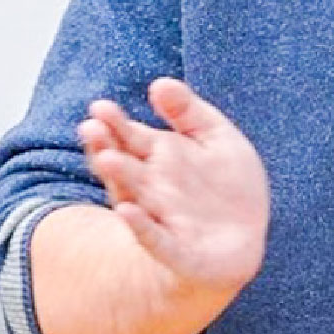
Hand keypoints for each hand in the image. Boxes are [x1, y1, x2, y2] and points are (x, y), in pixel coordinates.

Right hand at [79, 78, 270, 300]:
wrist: (242, 242)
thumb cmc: (224, 186)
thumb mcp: (216, 139)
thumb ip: (188, 111)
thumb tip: (159, 83)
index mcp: (159, 156)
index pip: (130, 137)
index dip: (114, 123)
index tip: (100, 107)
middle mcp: (151, 186)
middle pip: (124, 164)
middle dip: (107, 147)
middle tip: (91, 129)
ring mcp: (160, 218)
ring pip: (132, 196)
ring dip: (119, 179)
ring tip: (106, 160)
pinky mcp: (176, 250)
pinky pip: (155, 239)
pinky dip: (141, 227)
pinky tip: (128, 213)